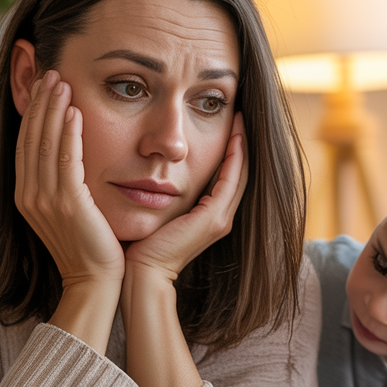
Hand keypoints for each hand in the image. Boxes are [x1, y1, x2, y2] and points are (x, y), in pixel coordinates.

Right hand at [14, 69, 123, 288]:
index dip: (32, 113)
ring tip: (61, 80)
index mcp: (24, 197)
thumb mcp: (66, 211)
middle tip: (49, 71)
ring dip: (53, 109)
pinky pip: (65, 159)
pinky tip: (74, 111)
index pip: (25, 144)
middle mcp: (28, 196)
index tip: (42, 86)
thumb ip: (60, 184)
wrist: (93, 281)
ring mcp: (45, 200)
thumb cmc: (88, 248)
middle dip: (39, 102)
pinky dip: (68, 133)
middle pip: (30, 138)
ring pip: (45, 143)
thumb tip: (65, 157)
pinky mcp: (67, 204)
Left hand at [123, 111, 247, 282]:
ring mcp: (220, 220)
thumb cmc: (143, 244)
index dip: (232, 151)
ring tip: (242, 120)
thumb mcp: (160, 211)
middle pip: (239, 173)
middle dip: (242, 144)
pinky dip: (235, 158)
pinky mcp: (213, 219)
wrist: (144, 271)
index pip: (227, 177)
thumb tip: (157, 174)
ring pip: (239, 174)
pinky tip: (234, 137)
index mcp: (210, 216)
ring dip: (242, 146)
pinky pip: (230, 181)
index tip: (230, 124)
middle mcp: (221, 218)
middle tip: (243, 116)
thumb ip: (167, 194)